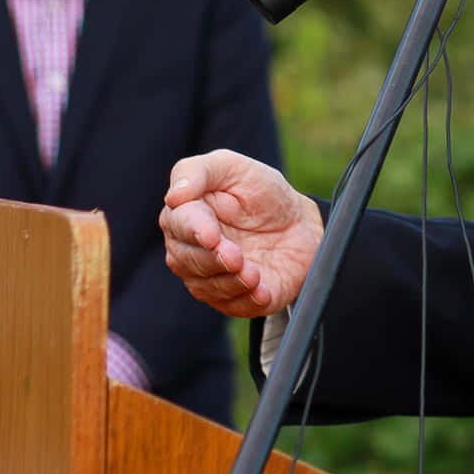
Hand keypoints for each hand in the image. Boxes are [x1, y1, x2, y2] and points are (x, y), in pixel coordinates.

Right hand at [160, 149, 321, 317]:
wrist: (300, 223)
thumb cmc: (261, 191)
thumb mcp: (233, 167)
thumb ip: (199, 172)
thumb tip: (174, 195)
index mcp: (186, 215)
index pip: (178, 224)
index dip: (194, 230)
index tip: (212, 235)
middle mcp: (191, 249)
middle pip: (186, 260)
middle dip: (212, 260)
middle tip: (237, 256)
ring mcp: (211, 276)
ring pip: (205, 287)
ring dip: (230, 283)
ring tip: (254, 274)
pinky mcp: (235, 298)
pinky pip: (232, 306)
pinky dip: (247, 301)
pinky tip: (262, 292)